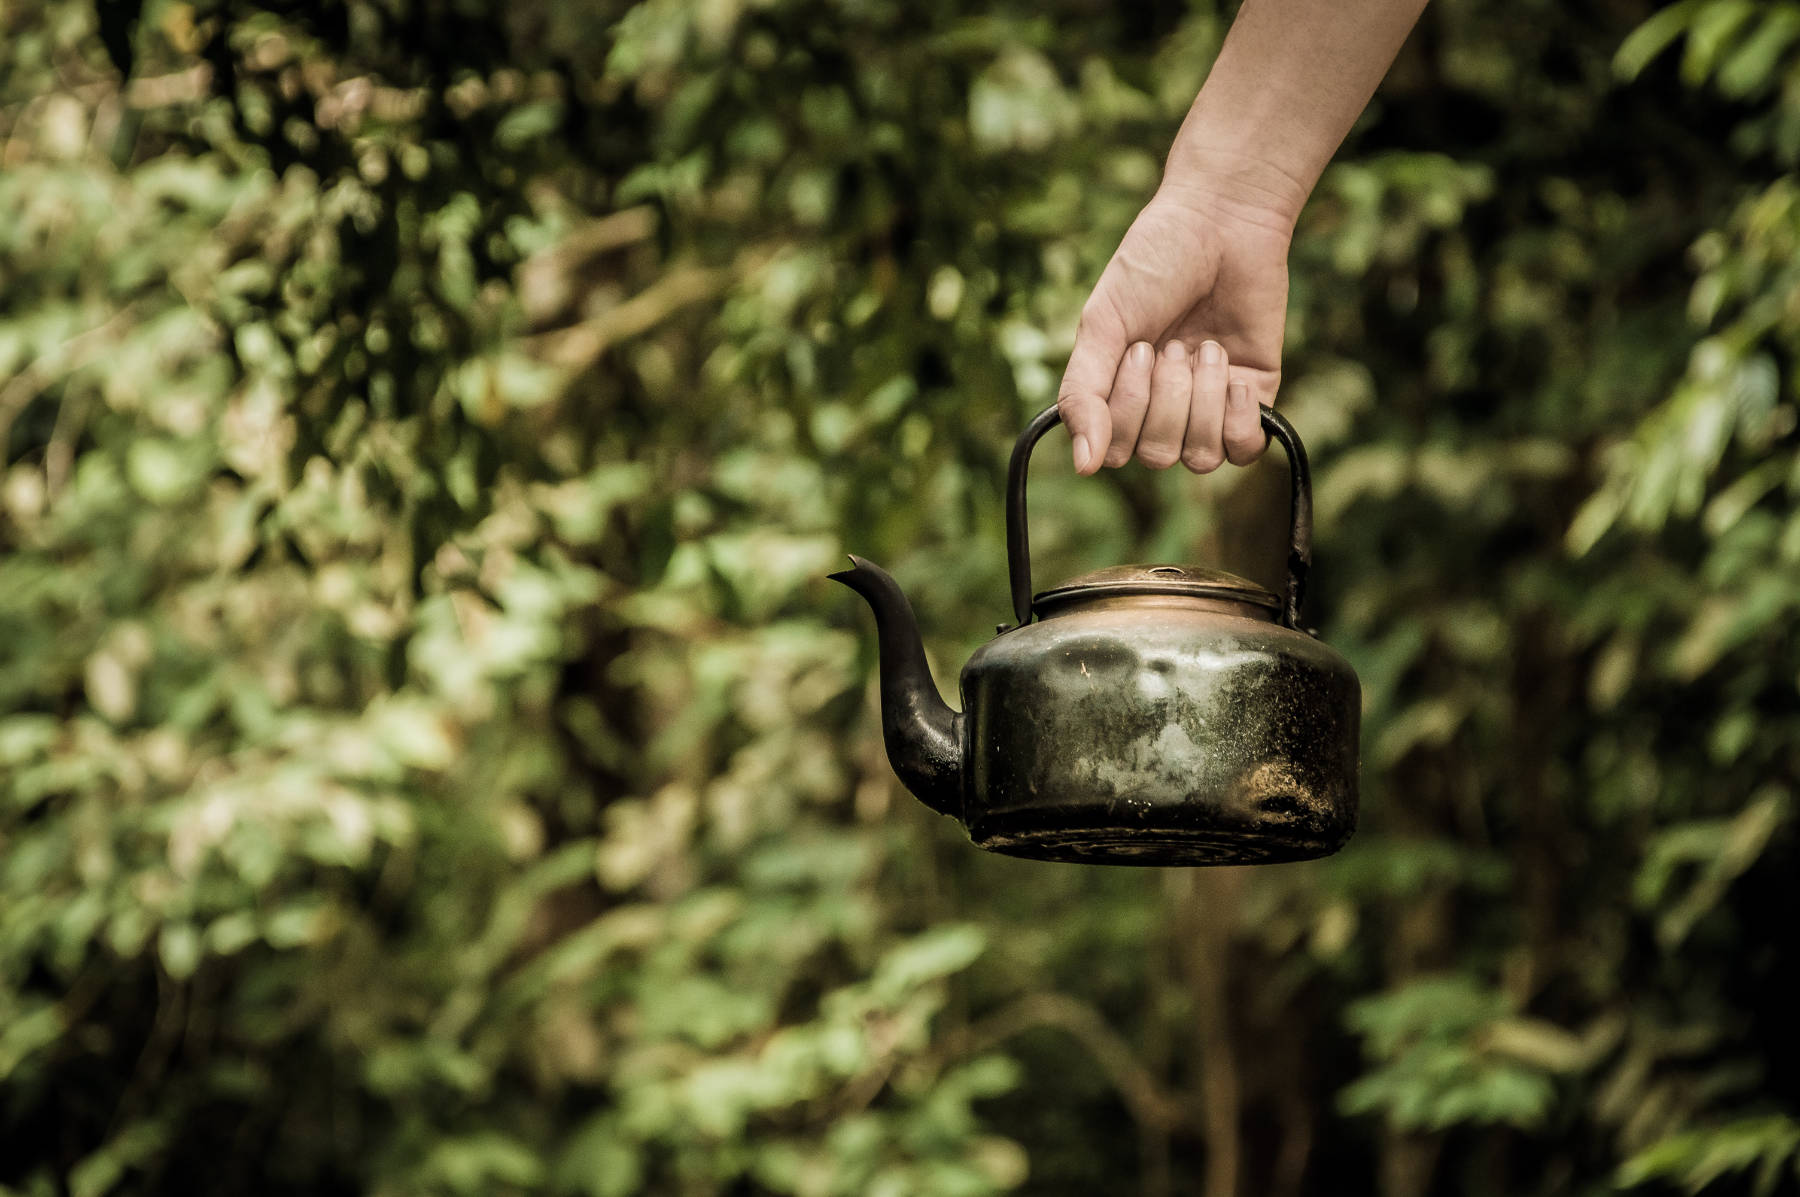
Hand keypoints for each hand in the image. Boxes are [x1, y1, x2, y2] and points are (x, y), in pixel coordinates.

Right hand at [1056, 182, 1293, 474]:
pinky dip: (1239, 420)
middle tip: (1173, 342)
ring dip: (1202, 402)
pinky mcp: (1253, 400)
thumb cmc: (1152, 265)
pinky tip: (1235, 378)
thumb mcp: (1102, 326)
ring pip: (1199, 458)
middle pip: (1156, 454)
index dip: (1127, 410)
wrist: (1221, 222)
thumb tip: (1084, 467)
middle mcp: (1159, 411)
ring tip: (1207, 348)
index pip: (1114, 452)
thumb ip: (1083, 395)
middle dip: (1166, 398)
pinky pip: (1244, 450)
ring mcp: (1206, 409)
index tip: (1138, 348)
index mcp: (1116, 396)